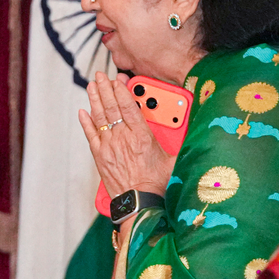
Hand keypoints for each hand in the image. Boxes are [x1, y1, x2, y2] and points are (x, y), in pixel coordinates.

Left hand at [78, 72, 173, 198]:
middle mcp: (123, 138)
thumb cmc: (156, 185)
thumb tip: (196, 133)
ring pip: (100, 118)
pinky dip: (86, 122)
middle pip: (112, 108)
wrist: (138, 203)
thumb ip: (180, 144)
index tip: (117, 79)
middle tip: (101, 75)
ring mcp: (109, 146)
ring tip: (92, 85)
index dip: (122, 91)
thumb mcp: (174, 161)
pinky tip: (83, 111)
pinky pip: (90, 135)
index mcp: (141, 137)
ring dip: (95, 99)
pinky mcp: (99, 156)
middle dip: (106, 89)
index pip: (129, 107)